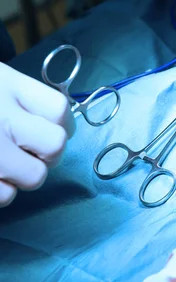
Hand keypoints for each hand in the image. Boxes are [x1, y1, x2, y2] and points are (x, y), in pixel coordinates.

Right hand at [0, 63, 74, 206]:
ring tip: (4, 165)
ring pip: (34, 177)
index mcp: (9, 86)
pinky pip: (4, 195)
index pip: (61, 111)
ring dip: (23, 176)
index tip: (50, 129)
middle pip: (55, 146)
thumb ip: (25, 99)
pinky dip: (1, 191)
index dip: (63, 126)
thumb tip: (61, 127)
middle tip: (27, 152)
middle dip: (47, 154)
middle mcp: (1, 115)